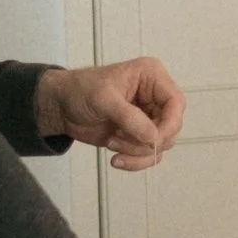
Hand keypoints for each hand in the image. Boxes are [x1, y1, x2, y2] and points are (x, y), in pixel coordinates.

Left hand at [40, 55, 185, 171]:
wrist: (61, 106)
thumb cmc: (79, 90)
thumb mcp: (103, 99)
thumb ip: (130, 118)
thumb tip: (153, 137)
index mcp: (151, 77)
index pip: (176, 103)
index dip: (169, 124)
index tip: (153, 140)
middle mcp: (154, 96)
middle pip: (171, 127)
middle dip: (146, 141)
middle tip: (119, 140)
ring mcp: (147, 117)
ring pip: (160, 144)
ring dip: (137, 152)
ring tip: (113, 143)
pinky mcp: (138, 134)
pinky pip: (148, 154)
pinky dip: (134, 160)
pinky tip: (116, 158)